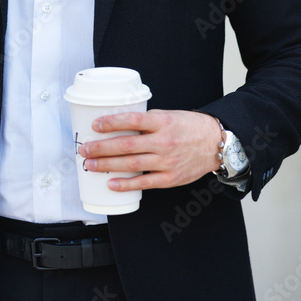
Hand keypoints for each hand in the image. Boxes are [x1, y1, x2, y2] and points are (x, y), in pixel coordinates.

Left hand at [78, 109, 221, 191]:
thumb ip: (146, 122)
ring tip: (91, 165)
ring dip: (107, 165)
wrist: (215, 143)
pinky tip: (111, 184)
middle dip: (101, 148)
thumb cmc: (188, 127)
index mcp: (162, 122)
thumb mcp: (167, 116)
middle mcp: (163, 142)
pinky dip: (126, 184)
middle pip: (126, 146)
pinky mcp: (170, 178)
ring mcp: (167, 161)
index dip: (111, 122)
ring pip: (131, 164)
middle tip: (85, 150)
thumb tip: (117, 126)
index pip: (132, 120)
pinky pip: (144, 182)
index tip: (95, 125)